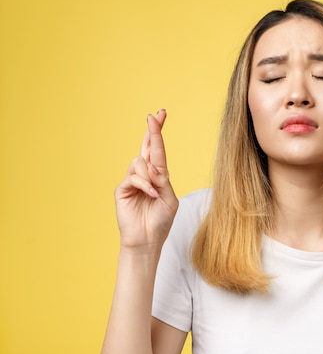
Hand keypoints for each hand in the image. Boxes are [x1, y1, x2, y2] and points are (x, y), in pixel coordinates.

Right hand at [114, 110, 178, 251]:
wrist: (147, 240)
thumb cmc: (161, 220)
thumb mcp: (169, 198)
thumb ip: (163, 180)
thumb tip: (153, 166)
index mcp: (158, 175)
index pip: (158, 150)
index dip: (158, 132)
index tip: (161, 114)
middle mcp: (144, 174)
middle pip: (146, 147)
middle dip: (152, 131)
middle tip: (154, 116)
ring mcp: (132, 180)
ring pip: (140, 163)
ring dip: (151, 176)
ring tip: (155, 192)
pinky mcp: (122, 189)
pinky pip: (134, 177)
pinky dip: (145, 185)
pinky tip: (150, 195)